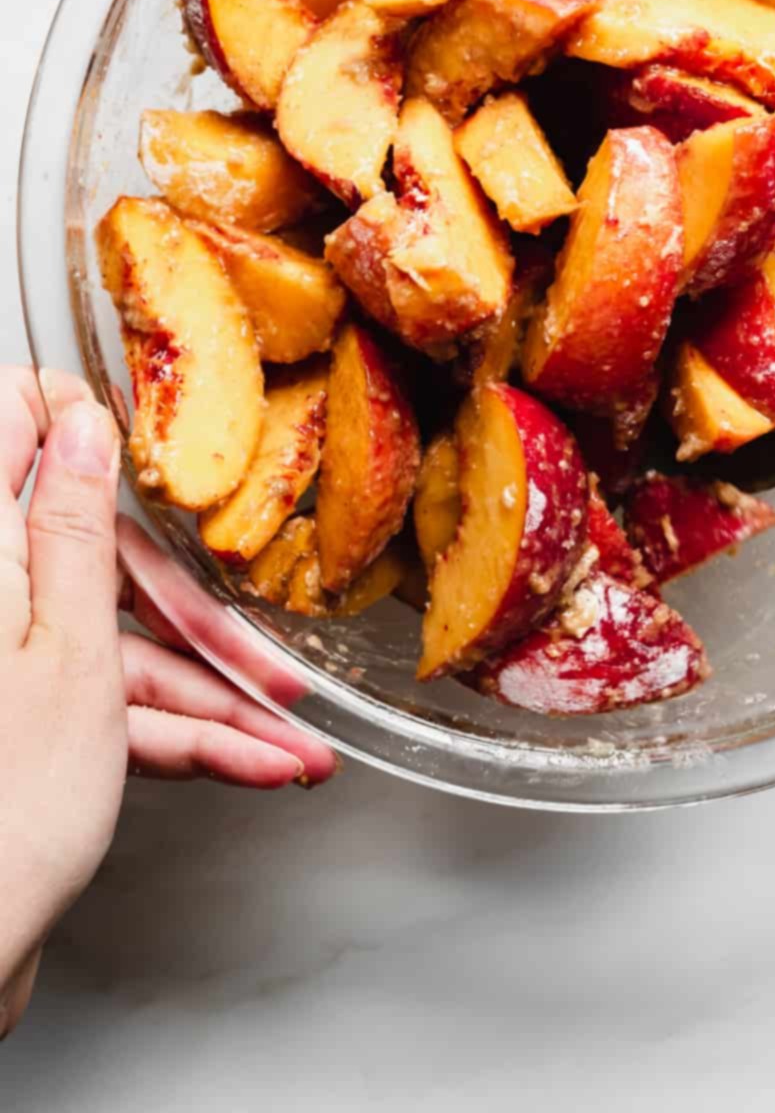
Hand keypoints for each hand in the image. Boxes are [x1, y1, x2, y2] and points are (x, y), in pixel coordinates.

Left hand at [0, 367, 336, 1039]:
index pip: (12, 421)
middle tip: (268, 660)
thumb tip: (79, 422)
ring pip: (118, 643)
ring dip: (211, 698)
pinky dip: (180, 736)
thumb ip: (77, 526)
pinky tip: (252, 765)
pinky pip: (111, 705)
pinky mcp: (23, 721)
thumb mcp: (70, 648)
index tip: (139, 440)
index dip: (73, 419)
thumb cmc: (2, 809)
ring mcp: (6, 660)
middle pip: (100, 561)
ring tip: (291, 743)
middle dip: (194, 617)